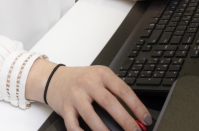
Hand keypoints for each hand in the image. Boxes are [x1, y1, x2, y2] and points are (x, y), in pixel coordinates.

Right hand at [29, 60, 151, 130]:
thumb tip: (134, 112)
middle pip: (109, 103)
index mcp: (101, 74)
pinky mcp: (65, 107)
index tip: (146, 118)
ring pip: (91, 115)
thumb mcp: (98, 77)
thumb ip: (113, 90)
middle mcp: (88, 83)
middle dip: (125, 120)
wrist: (53, 78)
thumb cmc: (80, 79)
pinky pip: (73, 124)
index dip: (136, 106)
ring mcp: (75, 95)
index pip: (123, 90)